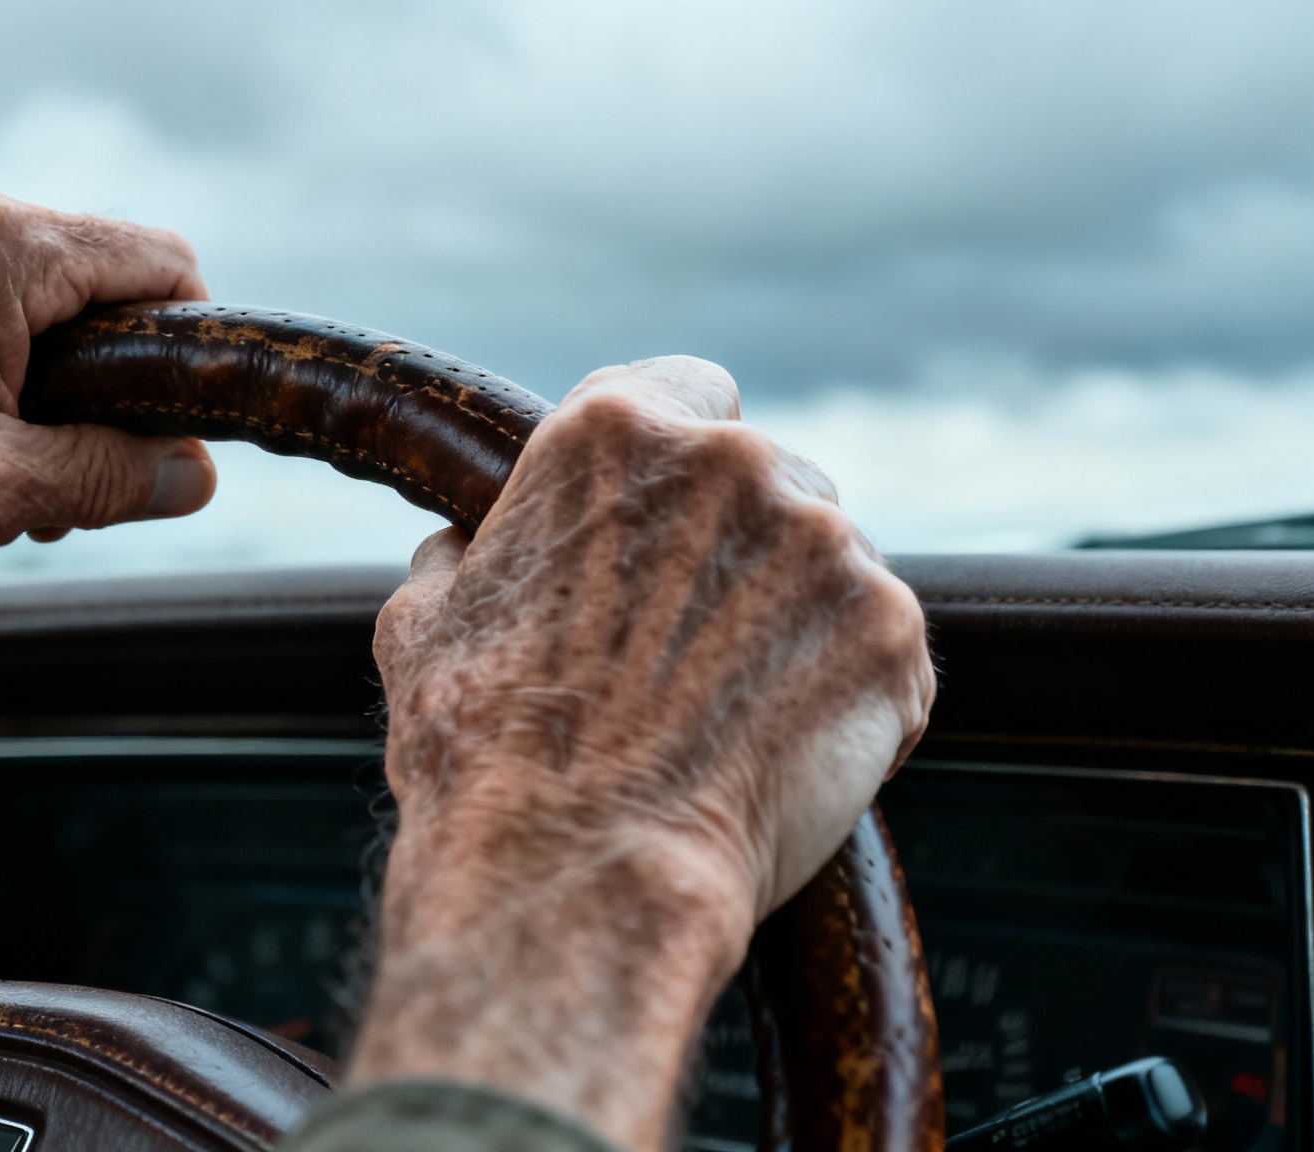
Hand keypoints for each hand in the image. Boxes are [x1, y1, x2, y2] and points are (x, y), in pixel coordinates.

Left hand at [0, 178, 216, 743]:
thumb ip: (111, 476)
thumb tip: (193, 474)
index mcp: (0, 249)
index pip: (164, 266)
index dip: (188, 352)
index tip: (166, 429)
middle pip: (100, 278)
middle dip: (108, 381)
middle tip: (70, 476)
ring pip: (34, 291)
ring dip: (44, 381)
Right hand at [350, 357, 933, 1150]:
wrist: (576, 873)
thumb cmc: (480, 754)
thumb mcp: (422, 621)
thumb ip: (464, 554)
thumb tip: (465, 546)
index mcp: (614, 431)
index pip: (685, 390)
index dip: (673, 464)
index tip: (666, 522)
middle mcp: (735, 461)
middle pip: (768, 475)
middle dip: (739, 545)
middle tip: (687, 645)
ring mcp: (827, 544)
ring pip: (828, 560)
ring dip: (793, 617)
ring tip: (727, 713)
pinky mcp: (891, 635)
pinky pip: (878, 647)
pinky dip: (845, 691)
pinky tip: (777, 750)